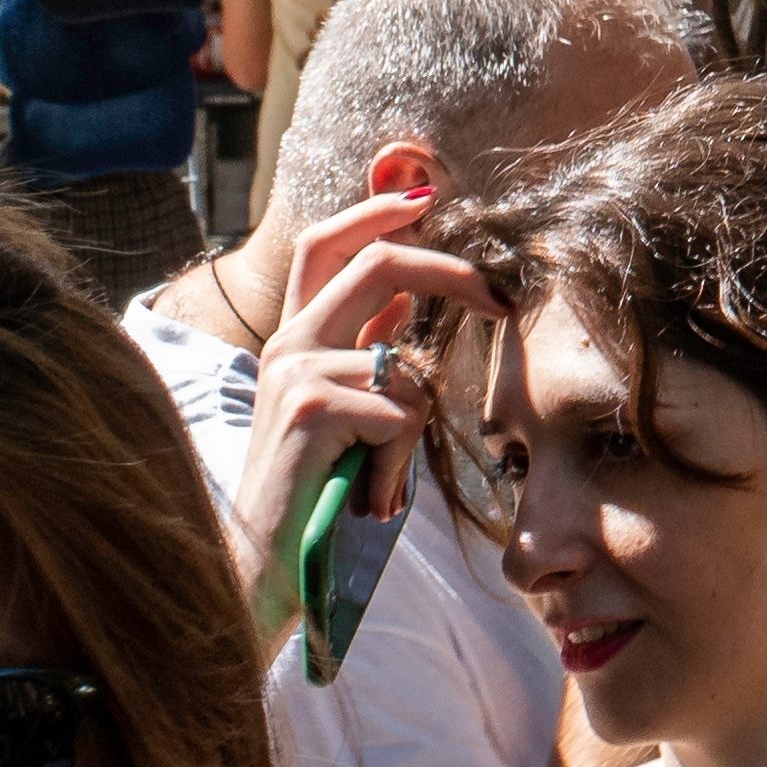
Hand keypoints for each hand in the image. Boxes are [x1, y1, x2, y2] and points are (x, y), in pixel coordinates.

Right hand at [244, 154, 477, 549]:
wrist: (265, 570)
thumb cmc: (314, 498)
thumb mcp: (343, 416)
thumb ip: (362, 353)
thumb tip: (400, 302)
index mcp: (293, 340)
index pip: (324, 243)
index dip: (374, 211)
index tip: (426, 196)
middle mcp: (288, 344)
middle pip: (378, 264)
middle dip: (451, 272)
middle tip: (501, 301)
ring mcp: (296, 371)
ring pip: (406, 367)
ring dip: (411, 435)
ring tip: (376, 481)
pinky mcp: (312, 407)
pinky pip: (401, 414)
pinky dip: (400, 464)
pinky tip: (368, 494)